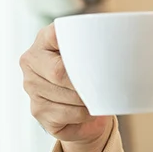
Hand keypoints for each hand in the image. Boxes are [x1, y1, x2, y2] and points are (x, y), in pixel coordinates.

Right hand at [19, 23, 113, 151]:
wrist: (82, 107)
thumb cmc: (89, 74)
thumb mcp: (90, 54)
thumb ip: (96, 46)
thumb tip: (122, 47)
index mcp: (44, 40)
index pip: (54, 35)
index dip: (72, 43)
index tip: (90, 50)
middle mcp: (31, 62)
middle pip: (58, 72)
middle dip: (84, 82)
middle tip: (103, 85)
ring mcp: (31, 88)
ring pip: (65, 97)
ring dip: (88, 101)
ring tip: (97, 98)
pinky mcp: (37, 111)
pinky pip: (66, 115)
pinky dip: (84, 116)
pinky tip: (89, 112)